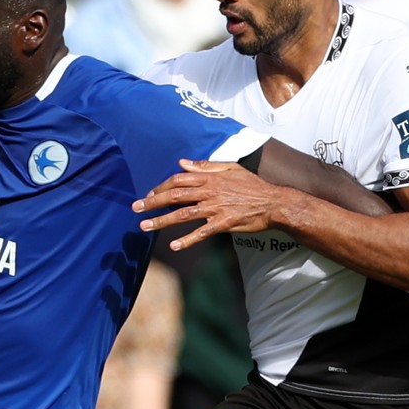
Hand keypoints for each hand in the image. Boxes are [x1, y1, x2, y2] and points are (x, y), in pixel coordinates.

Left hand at [136, 158, 289, 249]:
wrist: (273, 202)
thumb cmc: (252, 185)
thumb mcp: (229, 169)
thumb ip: (204, 166)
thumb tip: (182, 162)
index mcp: (210, 178)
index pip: (178, 180)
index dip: (160, 187)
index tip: (148, 195)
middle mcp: (210, 191)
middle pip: (175, 196)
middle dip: (152, 202)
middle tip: (135, 209)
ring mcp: (216, 208)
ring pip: (183, 214)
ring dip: (161, 221)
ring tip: (144, 227)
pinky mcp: (224, 224)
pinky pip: (202, 233)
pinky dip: (187, 240)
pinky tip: (174, 246)